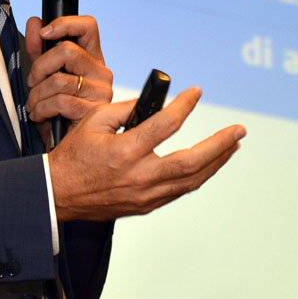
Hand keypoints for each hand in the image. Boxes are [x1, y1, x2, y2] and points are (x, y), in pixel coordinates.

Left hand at [24, 15, 113, 128]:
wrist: (62, 146)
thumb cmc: (55, 110)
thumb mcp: (45, 75)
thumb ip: (39, 49)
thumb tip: (34, 22)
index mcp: (92, 59)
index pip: (88, 26)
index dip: (65, 23)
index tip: (45, 32)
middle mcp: (101, 73)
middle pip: (67, 51)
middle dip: (40, 66)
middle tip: (33, 81)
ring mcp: (101, 92)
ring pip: (59, 79)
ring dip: (36, 94)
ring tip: (34, 104)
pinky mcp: (94, 111)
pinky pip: (60, 101)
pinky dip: (41, 109)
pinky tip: (39, 115)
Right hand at [48, 86, 244, 222]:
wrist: (59, 194)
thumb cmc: (73, 157)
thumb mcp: (93, 122)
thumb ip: (125, 109)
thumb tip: (154, 103)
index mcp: (124, 151)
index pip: (165, 126)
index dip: (184, 106)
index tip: (196, 93)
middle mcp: (139, 176)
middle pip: (191, 162)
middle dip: (219, 145)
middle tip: (238, 131)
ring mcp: (145, 195)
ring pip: (191, 180)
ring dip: (216, 162)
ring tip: (233, 146)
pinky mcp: (146, 205)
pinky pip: (179, 190)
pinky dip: (197, 176)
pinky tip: (208, 164)